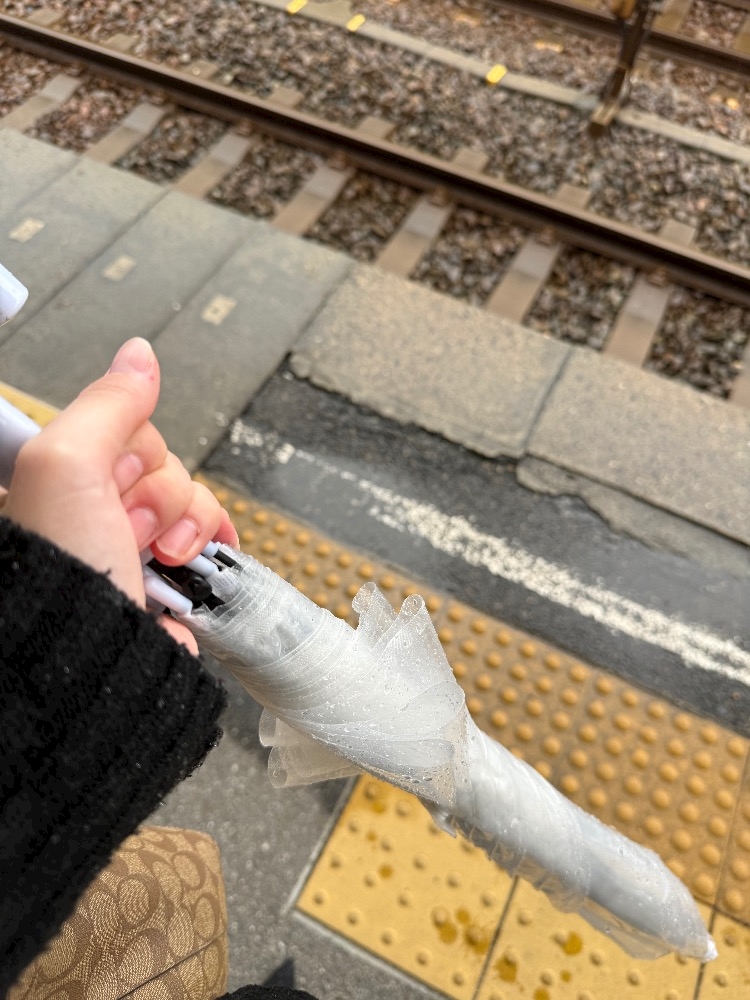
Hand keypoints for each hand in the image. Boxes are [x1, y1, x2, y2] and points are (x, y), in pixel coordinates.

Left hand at [2, 338, 238, 652]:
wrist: (94, 671)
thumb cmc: (61, 583)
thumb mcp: (67, 467)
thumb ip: (107, 406)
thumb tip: (139, 355)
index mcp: (57, 480)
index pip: (117, 425)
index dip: (125, 450)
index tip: (106, 482)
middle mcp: (93, 509)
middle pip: (159, 459)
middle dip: (153, 494)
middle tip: (122, 529)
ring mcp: (132, 544)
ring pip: (189, 495)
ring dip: (182, 525)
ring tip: (152, 558)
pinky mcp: (168, 574)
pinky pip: (210, 533)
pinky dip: (208, 545)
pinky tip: (186, 562)